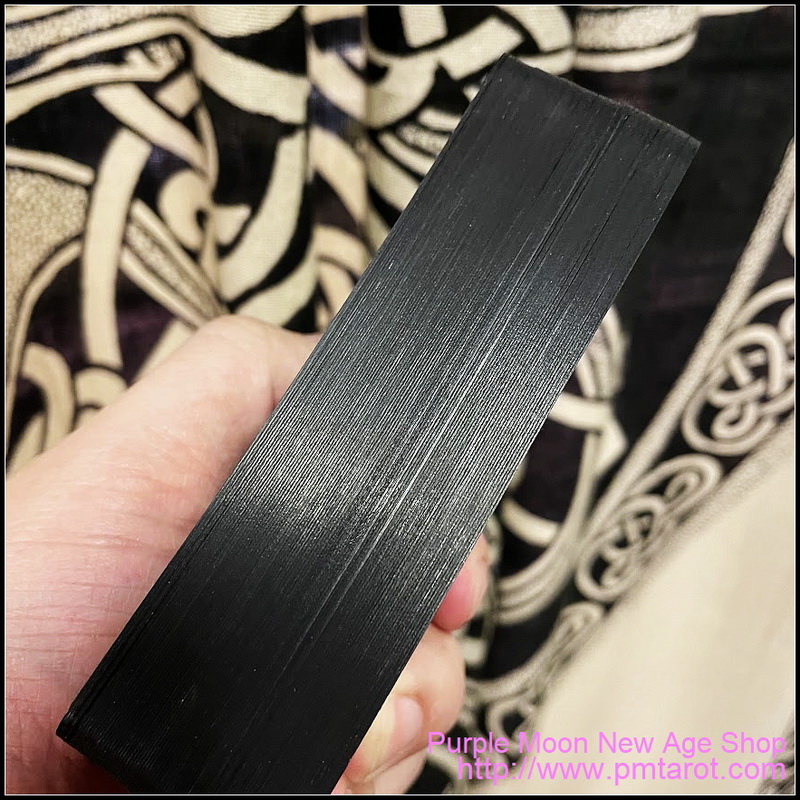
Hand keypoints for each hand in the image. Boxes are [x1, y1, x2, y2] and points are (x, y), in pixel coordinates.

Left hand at [6, 316, 489, 793]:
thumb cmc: (35, 592)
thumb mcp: (145, 441)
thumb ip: (245, 376)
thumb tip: (345, 369)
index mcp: (280, 536)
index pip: (401, 535)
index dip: (439, 554)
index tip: (449, 590)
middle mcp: (294, 615)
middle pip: (424, 623)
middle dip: (426, 647)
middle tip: (387, 676)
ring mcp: (292, 695)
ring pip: (416, 704)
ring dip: (404, 717)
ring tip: (347, 733)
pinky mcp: (285, 762)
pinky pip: (377, 769)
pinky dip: (374, 769)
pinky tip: (330, 767)